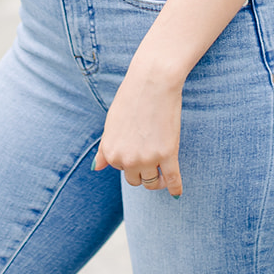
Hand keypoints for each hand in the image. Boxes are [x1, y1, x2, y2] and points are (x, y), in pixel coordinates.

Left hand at [93, 65, 183, 195]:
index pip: (120, 170)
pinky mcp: (168, 154)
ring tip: (164, 173)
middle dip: (142, 172)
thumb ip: (104, 148)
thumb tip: (96, 168)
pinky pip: (173, 179)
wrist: (152, 81)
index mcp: (111, 153)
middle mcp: (127, 160)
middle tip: (151, 155)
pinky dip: (175, 187)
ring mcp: (148, 159)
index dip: (130, 159)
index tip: (138, 146)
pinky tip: (177, 192)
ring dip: (158, 181)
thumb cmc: (131, 98)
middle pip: (136, 180)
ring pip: (153, 182)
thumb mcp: (111, 124)